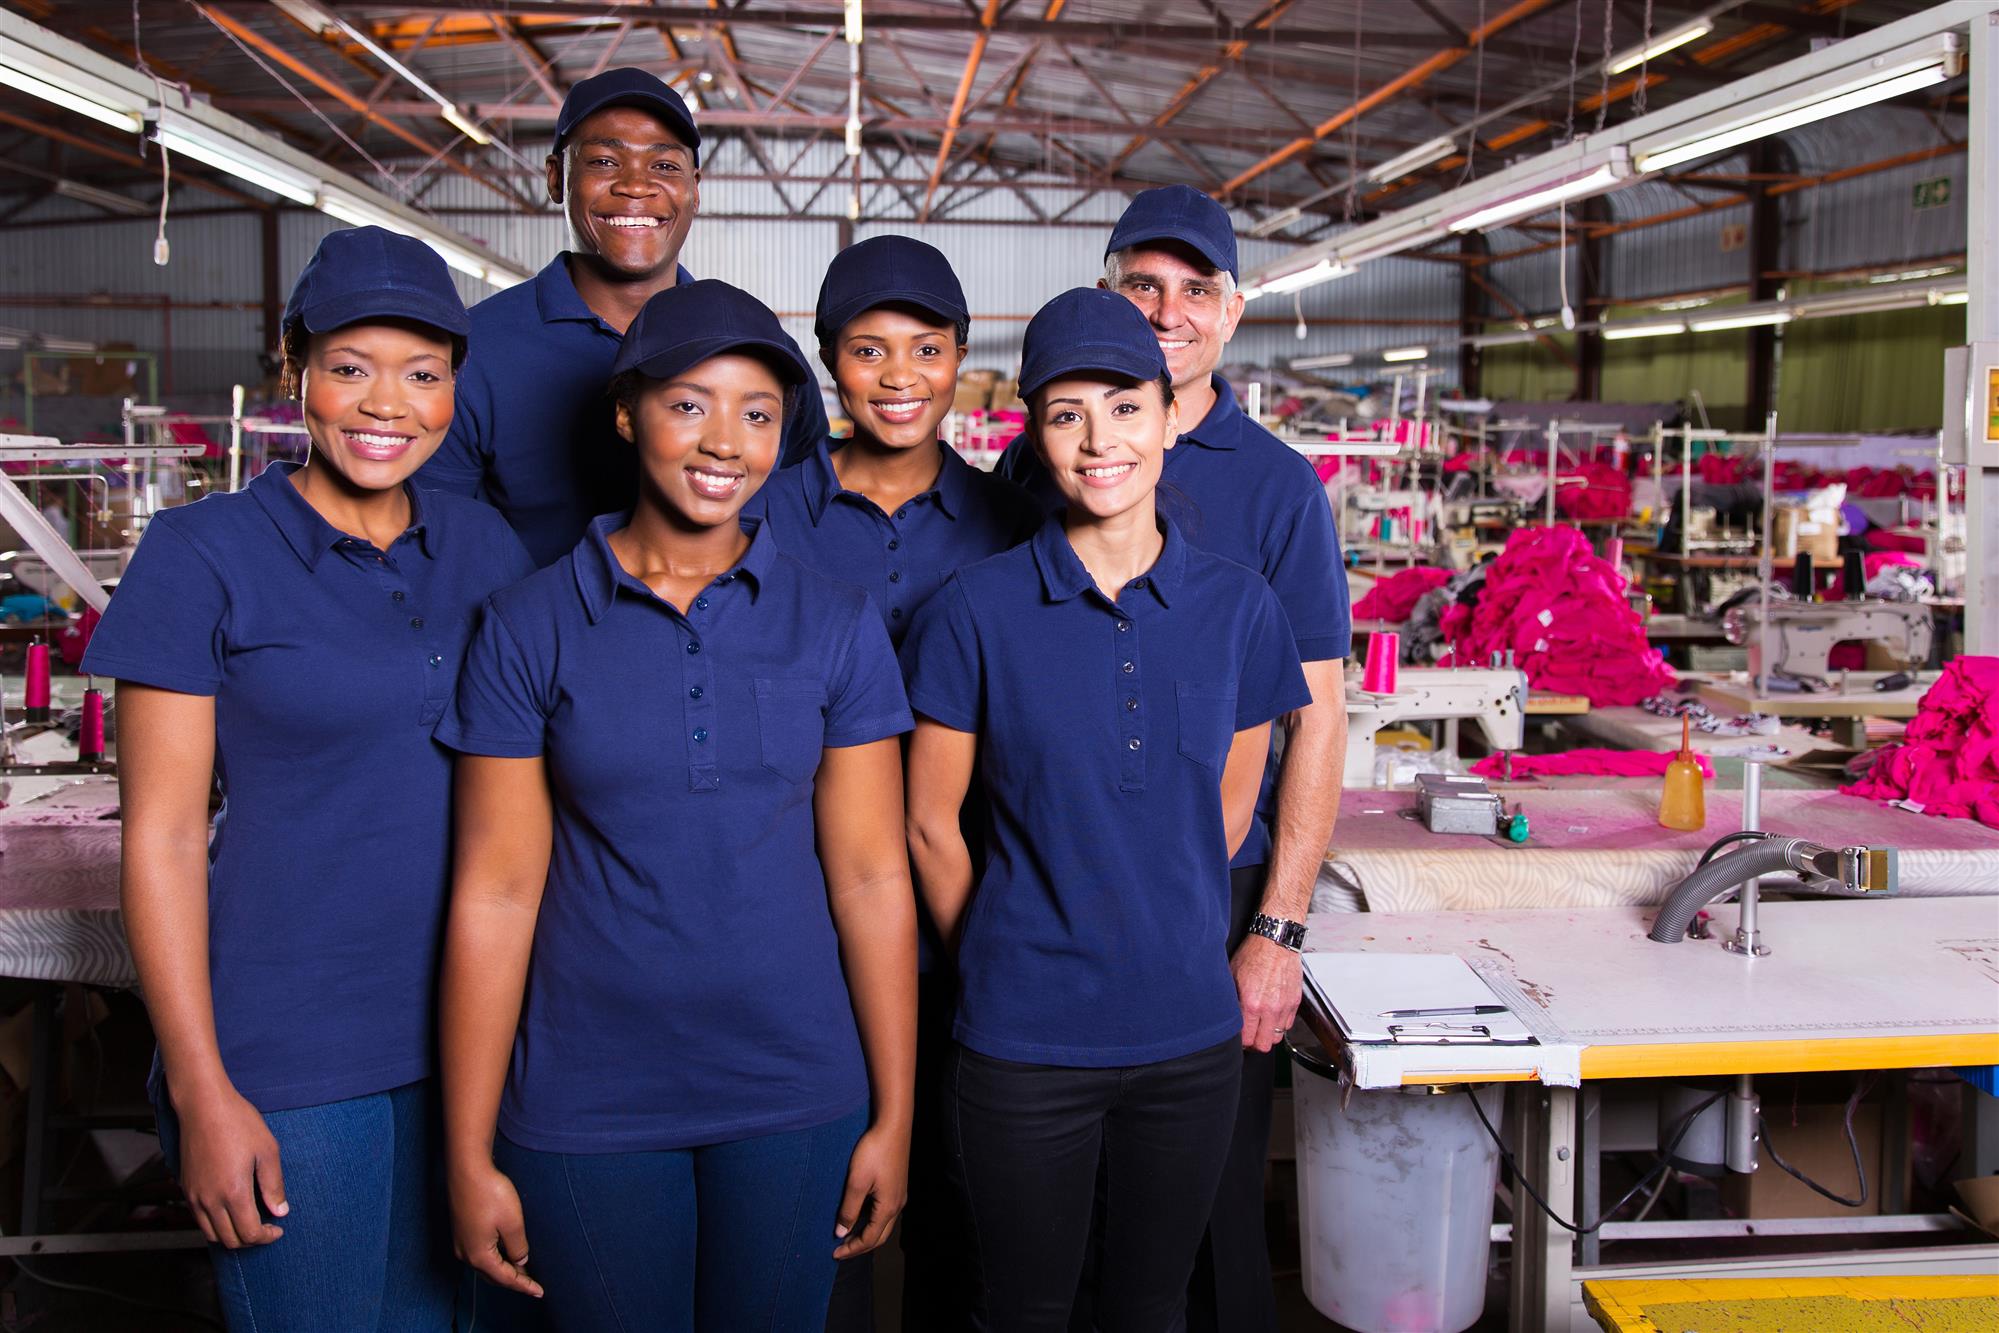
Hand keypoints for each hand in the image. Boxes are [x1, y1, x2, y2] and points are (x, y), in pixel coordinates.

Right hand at [175, 1086, 287, 1247]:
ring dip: (232, 1235)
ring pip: (212, 1234)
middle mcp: (209, 1200)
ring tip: (250, 1221)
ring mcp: (194, 1196)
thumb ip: (273, 1185)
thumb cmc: (238, 1123)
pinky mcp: (186, 1188)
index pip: (249, 1233)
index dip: (267, 1237)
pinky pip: (199, 1219)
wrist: (203, 1106)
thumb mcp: (267, 1150)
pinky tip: (231, 1210)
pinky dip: (216, 1224)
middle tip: (267, 1228)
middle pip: (230, 1240)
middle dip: (251, 1240)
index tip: (278, 1229)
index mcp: (233, 1193)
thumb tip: (280, 1211)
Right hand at [449, 1159, 542, 1297]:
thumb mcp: (513, 1223)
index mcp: (479, 1256)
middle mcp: (465, 1254)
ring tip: (522, 1272)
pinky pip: (480, 1254)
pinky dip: (495, 1259)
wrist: (467, 1169)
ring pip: (485, 1265)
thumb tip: (520, 1261)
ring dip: (503, 1270)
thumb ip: (518, 1247)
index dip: (524, 1286)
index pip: (505, 1279)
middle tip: (533, 1285)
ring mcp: (460, 1242)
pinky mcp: (461, 1230)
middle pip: (493, 1276)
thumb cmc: (490, 1193)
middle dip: (514, 1281)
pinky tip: (506, 1254)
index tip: (540, 1292)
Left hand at [832, 1121, 908, 1259]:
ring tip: (846, 1235)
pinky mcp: (897, 1185)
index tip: (834, 1254)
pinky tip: (858, 1214)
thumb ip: (849, 1210)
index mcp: (888, 1207)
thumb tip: (841, 1233)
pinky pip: (884, 1212)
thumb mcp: (856, 1182)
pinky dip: (870, 1221)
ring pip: (882, 1224)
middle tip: (840, 1250)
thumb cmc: (874, 1151)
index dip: (851, 1249)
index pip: (870, 1239)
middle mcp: (897, 1205)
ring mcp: (899, 1195)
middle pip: (879, 1236)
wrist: (893, 1126)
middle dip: (859, 1246)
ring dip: (865, 1233)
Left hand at [1232, 933, 1301, 1051]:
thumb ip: (1231, 1000)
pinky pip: (1288, 1024)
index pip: (1247, 1039)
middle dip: (1255, 1043)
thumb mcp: (1232, 975)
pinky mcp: (1295, 1001)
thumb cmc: (1253, 954)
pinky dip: (1280, 1023)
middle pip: (1264, 1044)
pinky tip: (1272, 1014)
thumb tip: (1227, 1015)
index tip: (1239, 1038)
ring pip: (1278, 1037)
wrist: (1275, 940)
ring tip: (1261, 1025)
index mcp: (1251, 1003)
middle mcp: (1270, 1008)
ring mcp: (1285, 1006)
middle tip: (1250, 1035)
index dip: (1241, 1042)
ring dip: (1268, 1034)